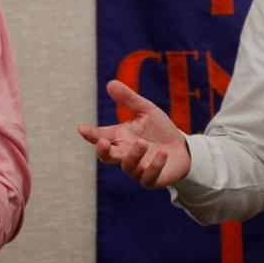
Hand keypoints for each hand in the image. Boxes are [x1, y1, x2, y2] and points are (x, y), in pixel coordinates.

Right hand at [77, 80, 191, 187]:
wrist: (182, 147)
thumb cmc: (159, 129)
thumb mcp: (145, 110)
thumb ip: (128, 99)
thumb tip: (110, 83)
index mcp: (120, 138)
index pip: (101, 136)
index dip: (91, 134)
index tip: (82, 128)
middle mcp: (125, 154)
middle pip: (107, 157)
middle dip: (103, 151)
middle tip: (104, 142)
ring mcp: (138, 169)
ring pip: (128, 167)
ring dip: (133, 155)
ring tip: (142, 143)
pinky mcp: (152, 179)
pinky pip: (149, 177)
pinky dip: (154, 166)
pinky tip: (162, 154)